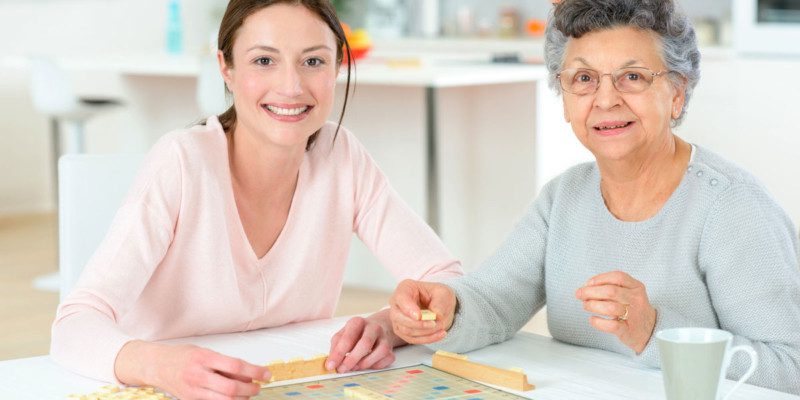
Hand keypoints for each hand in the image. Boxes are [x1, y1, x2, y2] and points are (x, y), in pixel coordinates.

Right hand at [116, 341, 269, 398]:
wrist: (156, 365)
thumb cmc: (181, 356)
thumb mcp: (204, 352)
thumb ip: (223, 363)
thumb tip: (247, 372)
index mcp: (204, 357)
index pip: (236, 365)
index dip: (255, 371)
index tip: (266, 374)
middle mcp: (198, 374)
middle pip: (231, 387)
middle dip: (250, 389)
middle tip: (258, 387)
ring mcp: (193, 389)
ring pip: (224, 399)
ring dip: (241, 398)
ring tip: (248, 393)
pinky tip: (234, 399)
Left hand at [326, 312, 397, 373]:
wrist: (378, 327)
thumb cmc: (357, 333)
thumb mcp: (343, 334)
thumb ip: (336, 346)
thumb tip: (332, 362)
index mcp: (358, 322)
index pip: (348, 338)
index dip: (338, 353)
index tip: (331, 365)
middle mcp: (373, 327)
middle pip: (365, 343)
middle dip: (352, 359)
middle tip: (342, 369)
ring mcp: (385, 337)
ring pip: (380, 351)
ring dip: (365, 363)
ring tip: (354, 367)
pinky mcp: (391, 349)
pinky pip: (386, 359)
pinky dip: (376, 365)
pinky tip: (368, 365)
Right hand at [388, 279, 456, 344]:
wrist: (440, 306)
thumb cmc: (438, 295)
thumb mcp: (444, 293)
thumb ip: (439, 303)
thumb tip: (436, 315)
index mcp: (405, 288)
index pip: (401, 298)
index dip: (408, 308)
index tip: (419, 316)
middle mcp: (397, 304)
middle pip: (398, 317)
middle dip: (417, 324)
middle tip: (434, 324)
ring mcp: (398, 319)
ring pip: (405, 330)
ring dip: (425, 332)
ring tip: (441, 327)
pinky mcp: (403, 332)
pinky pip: (412, 339)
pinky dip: (427, 339)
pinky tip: (440, 334)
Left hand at [575, 271, 657, 353]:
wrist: (650, 331)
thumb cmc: (634, 310)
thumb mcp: (629, 294)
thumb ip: (611, 288)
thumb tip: (586, 287)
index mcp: (636, 287)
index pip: (618, 277)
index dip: (599, 279)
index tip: (588, 284)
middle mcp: (637, 299)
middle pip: (611, 291)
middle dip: (591, 292)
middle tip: (580, 295)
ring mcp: (634, 315)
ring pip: (610, 307)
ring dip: (593, 305)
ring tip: (586, 306)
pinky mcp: (629, 330)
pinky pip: (611, 325)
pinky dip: (598, 322)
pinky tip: (592, 319)